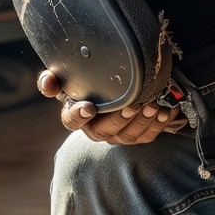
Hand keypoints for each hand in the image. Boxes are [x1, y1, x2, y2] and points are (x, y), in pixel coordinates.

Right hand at [36, 69, 178, 143]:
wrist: (118, 88)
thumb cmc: (91, 82)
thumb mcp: (71, 77)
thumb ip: (54, 79)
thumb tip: (48, 82)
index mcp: (77, 115)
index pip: (71, 120)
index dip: (78, 115)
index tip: (88, 107)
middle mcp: (96, 129)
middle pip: (105, 131)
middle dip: (120, 119)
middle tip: (134, 104)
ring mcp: (117, 135)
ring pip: (129, 136)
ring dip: (143, 122)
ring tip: (154, 105)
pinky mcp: (136, 137)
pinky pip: (147, 136)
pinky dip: (158, 124)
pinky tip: (166, 110)